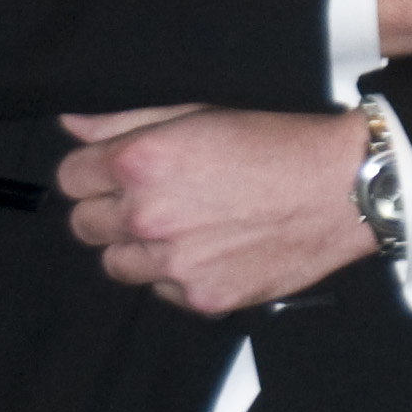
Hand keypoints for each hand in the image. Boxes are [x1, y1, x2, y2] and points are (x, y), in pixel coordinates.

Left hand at [57, 106, 372, 317]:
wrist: (342, 189)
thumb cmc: (276, 144)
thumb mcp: (197, 113)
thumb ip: (124, 122)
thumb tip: (71, 125)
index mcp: (140, 162)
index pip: (69, 178)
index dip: (91, 173)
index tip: (112, 174)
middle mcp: (149, 216)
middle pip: (84, 226)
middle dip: (107, 211)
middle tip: (149, 201)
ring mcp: (175, 263)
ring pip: (117, 265)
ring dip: (138, 248)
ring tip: (181, 229)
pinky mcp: (204, 298)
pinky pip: (163, 292)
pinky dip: (178, 276)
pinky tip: (211, 251)